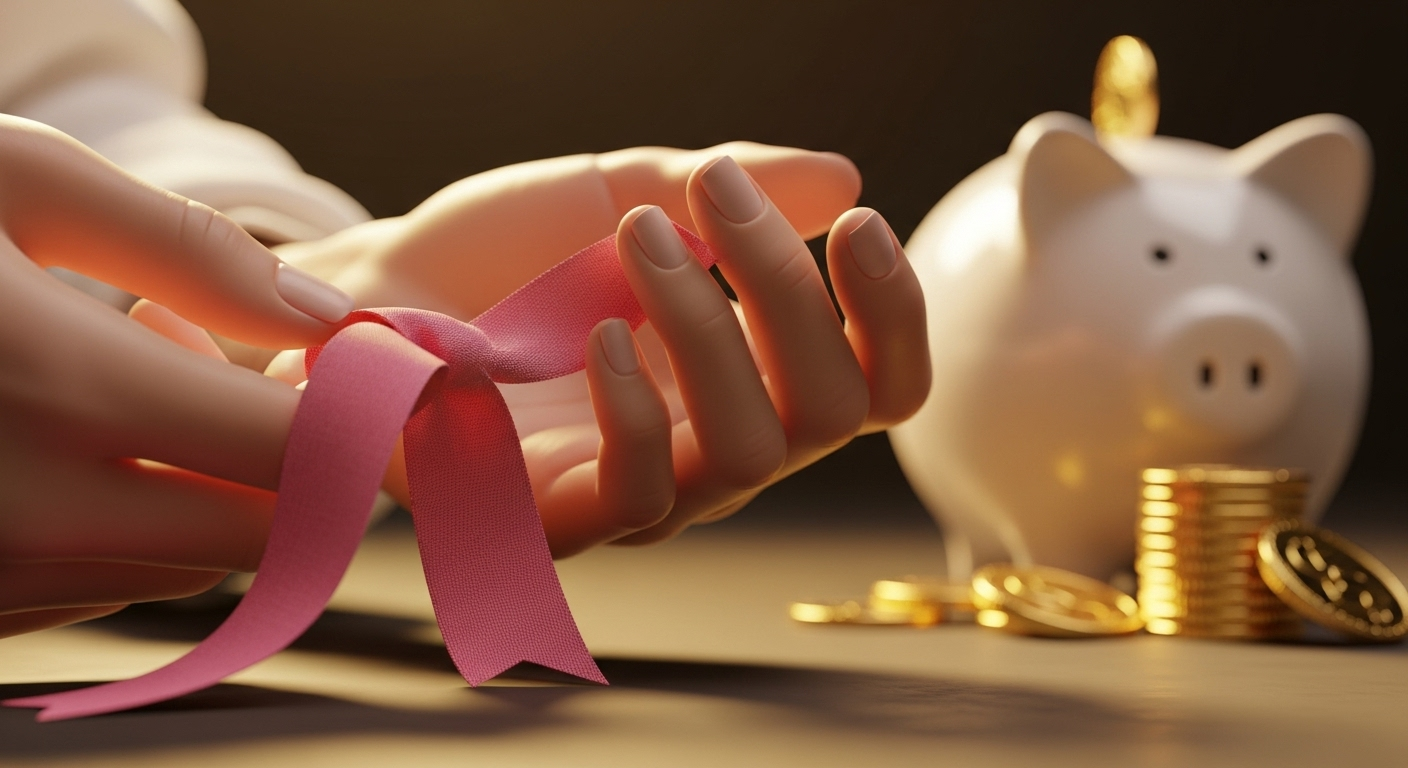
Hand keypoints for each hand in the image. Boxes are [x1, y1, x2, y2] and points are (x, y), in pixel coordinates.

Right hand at [0, 116, 354, 636]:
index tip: (387, 386)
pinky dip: (122, 523)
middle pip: (256, 528)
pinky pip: (100, 588)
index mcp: (58, 387)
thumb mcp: (13, 183)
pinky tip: (52, 438)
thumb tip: (332, 325)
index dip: (369, 427)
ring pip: (183, 562)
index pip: (299, 457)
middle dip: (284, 456)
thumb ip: (192, 253)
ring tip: (106, 375)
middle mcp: (26, 509)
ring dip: (196, 485)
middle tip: (215, 358)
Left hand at [273, 144, 928, 556]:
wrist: (374, 293)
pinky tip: (600, 336)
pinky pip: (642, 496)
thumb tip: (843, 178)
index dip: (893, 315)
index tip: (858, 223)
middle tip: (715, 197)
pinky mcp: (556, 518)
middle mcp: (713, 444)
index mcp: (748, 375)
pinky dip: (637, 409)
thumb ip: (734, 193)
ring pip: (751, 453)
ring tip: (640, 240)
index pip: (877, 386)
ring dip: (712, 327)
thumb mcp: (626, 193)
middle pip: (832, 413)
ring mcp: (641, 488)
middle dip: (789, 292)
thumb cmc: (507, 257)